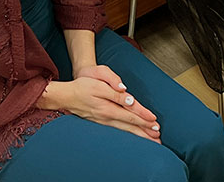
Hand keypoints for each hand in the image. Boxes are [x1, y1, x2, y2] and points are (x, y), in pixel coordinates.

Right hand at [39, 70, 160, 142]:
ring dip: (138, 135)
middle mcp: (106, 118)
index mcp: (108, 108)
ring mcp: (102, 122)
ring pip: (124, 131)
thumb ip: (114, 91)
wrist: (66, 95)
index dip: (143, 117)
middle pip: (129, 126)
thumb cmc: (83, 86)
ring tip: (150, 140)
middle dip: (144, 132)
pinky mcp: (100, 123)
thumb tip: (128, 97)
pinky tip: (132, 137)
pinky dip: (127, 134)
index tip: (154, 121)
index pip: (130, 114)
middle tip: (157, 137)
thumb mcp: (99, 83)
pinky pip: (117, 131)